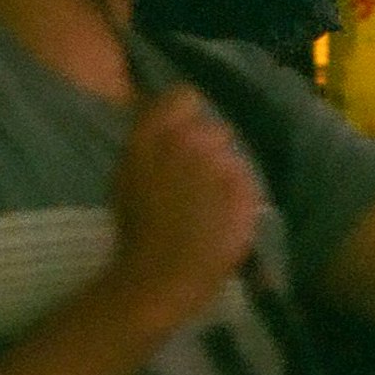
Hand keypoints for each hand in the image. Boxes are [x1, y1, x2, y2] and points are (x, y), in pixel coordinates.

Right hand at [102, 88, 263, 330]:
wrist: (158, 278)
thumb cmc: (135, 231)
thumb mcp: (127, 174)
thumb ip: (149, 139)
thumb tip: (170, 121)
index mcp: (152, 135)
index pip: (185, 97)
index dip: (188, 114)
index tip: (187, 133)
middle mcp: (188, 140)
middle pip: (214, 128)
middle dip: (209, 149)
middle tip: (198, 181)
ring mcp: (219, 162)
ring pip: (233, 156)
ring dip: (226, 174)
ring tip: (212, 206)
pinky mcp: (245, 187)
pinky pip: (247, 181)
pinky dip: (240, 197)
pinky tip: (224, 218)